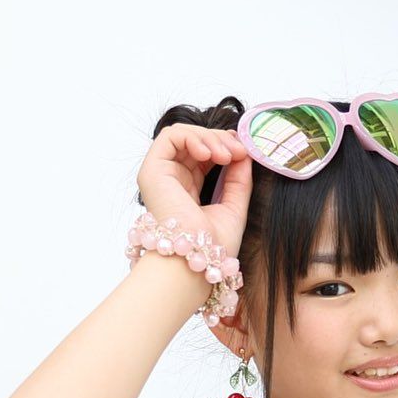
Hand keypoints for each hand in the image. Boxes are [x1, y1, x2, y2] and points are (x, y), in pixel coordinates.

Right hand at [136, 123, 252, 269]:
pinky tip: (210, 153)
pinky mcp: (152, 170)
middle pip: (195, 142)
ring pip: (184, 135)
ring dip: (210, 138)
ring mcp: (160, 175)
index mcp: (188, 189)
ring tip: (227, 155)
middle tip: (240, 151)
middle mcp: (172, 180)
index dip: (225, 146)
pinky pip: (170, 136)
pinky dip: (193, 137)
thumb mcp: (234, 207)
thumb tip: (245, 153)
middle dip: (221, 140)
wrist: (196, 262)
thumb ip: (239, 180)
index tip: (246, 152)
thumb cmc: (211, 247)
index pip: (205, 155)